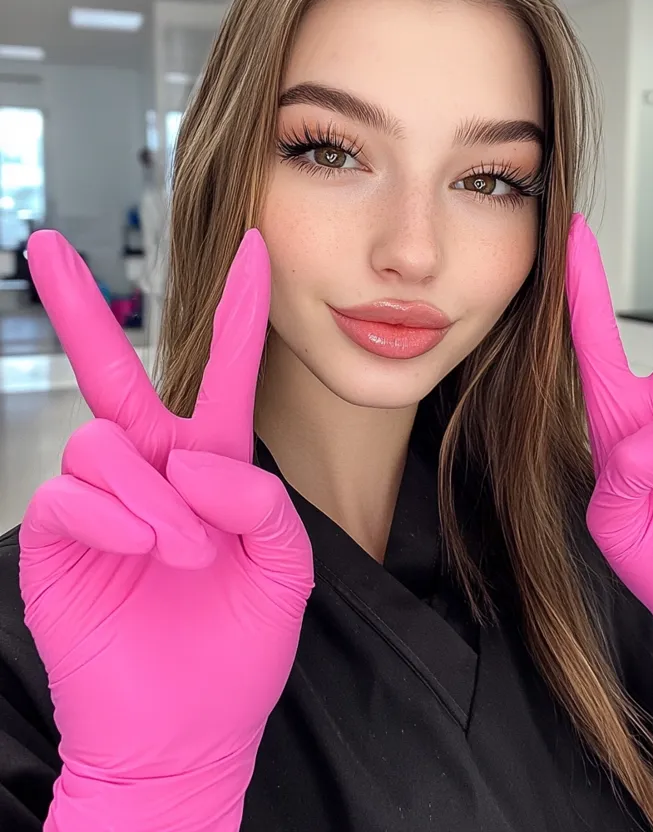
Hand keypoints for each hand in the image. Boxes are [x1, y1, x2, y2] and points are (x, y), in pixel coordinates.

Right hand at [20, 230, 313, 831]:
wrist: (186, 734)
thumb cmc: (238, 651)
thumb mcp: (283, 571)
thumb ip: (262, 503)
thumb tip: (191, 459)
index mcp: (212, 468)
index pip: (223, 375)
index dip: (238, 313)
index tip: (254, 248)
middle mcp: (150, 471)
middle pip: (110, 374)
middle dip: (78, 307)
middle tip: (45, 244)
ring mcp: (100, 505)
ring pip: (103, 444)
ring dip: (152, 495)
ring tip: (184, 552)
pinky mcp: (57, 541)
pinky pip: (68, 494)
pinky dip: (110, 517)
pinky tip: (140, 549)